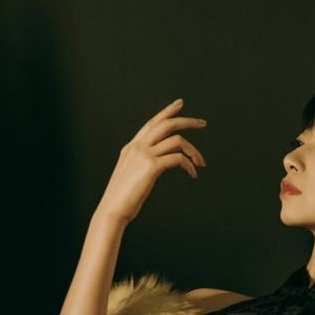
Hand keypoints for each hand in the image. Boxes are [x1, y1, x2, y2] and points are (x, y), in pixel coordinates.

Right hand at [95, 97, 207, 224]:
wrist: (112, 210)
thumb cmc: (122, 199)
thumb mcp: (130, 176)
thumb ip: (141, 165)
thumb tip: (157, 164)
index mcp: (131, 147)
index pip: (152, 123)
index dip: (167, 111)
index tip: (180, 104)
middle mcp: (137, 147)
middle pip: (166, 124)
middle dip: (187, 121)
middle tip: (202, 124)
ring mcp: (144, 155)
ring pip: (177, 141)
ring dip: (194, 150)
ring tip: (201, 163)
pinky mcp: (151, 167)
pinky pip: (178, 159)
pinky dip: (189, 165)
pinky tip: (193, 174)